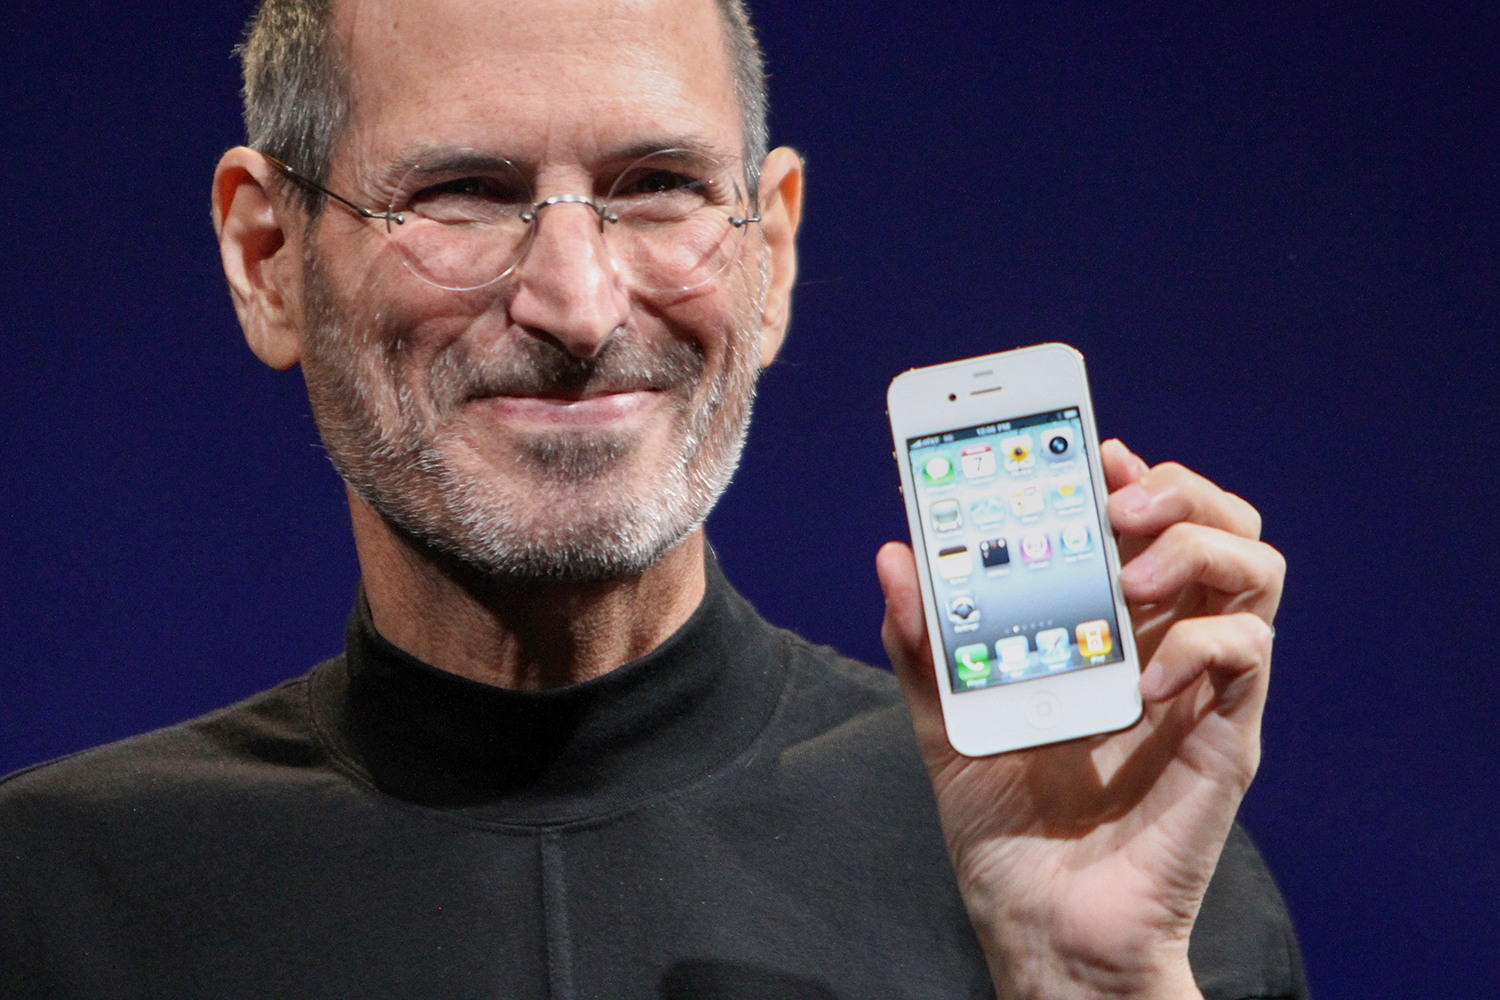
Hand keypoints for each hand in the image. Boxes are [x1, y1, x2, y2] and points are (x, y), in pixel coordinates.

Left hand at [877, 439, 1283, 999]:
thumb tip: (894, 556)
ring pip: (1256, 570)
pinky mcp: (1226, 739)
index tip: (1095, 449)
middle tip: (1117, 501)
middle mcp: (1164, 644)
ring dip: (1197, 547)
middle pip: (1219, 525)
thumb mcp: (945, 721)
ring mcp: (1201, 689)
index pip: (1146, 523)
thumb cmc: (1005, 830)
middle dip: (1177, 488)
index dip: (1135, 473)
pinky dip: (1201, 642)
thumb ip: (924, 643)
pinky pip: (1249, 655)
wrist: (1042, 930)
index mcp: (1108, 630)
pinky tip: (1141, 675)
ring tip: (1128, 576)